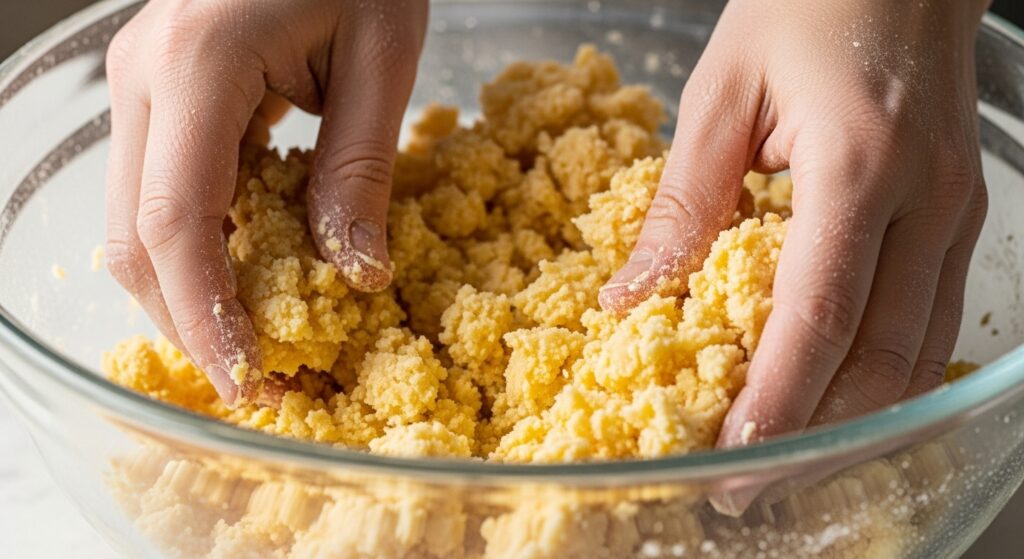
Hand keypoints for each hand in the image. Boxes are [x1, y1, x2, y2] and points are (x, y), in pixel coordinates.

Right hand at [105, 0, 426, 404]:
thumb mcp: (382, 53)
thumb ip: (361, 167)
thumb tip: (353, 275)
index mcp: (198, 64)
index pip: (175, 221)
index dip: (206, 316)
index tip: (247, 382)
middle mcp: (144, 78)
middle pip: (135, 237)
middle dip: (191, 321)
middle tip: (260, 380)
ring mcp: (141, 83)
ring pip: (135, 221)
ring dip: (191, 291)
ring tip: (258, 340)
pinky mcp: (159, 92)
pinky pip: (160, 190)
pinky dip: (200, 246)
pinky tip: (250, 274)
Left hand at [600, 0, 988, 445]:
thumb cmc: (800, 8)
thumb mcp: (719, 97)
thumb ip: (680, 207)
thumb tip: (632, 301)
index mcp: (858, 166)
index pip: (819, 313)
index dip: (776, 396)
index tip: (731, 455)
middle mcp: (928, 199)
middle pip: (883, 355)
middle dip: (815, 433)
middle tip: (747, 484)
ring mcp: (960, 210)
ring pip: (921, 351)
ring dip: (857, 419)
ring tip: (790, 459)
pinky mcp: (964, 213)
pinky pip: (936, 318)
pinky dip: (888, 374)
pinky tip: (844, 401)